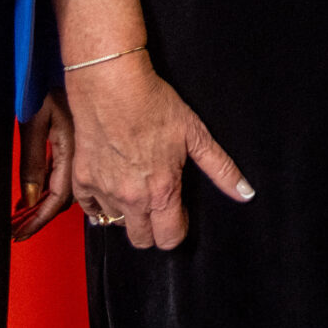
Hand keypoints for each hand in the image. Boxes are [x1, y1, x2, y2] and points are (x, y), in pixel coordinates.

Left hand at [12, 91, 75, 240]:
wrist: (84, 63)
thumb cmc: (54, 84)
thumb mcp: (36, 123)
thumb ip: (32, 162)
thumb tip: (29, 197)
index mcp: (73, 151)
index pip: (55, 198)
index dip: (38, 218)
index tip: (22, 233)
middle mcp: (85, 155)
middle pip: (66, 197)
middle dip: (42, 214)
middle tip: (21, 228)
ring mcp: (90, 149)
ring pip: (74, 187)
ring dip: (50, 201)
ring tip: (30, 212)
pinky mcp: (89, 143)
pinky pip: (76, 173)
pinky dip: (58, 185)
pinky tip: (45, 188)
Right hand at [66, 53, 252, 249]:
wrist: (111, 87)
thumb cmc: (153, 106)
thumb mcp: (196, 135)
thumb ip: (221, 169)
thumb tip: (245, 193)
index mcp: (161, 191)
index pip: (170, 238)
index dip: (179, 229)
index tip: (180, 213)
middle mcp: (131, 198)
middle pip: (141, 240)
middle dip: (153, 229)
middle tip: (158, 204)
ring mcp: (103, 192)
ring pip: (116, 223)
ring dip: (128, 213)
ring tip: (137, 185)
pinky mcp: (82, 182)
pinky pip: (90, 208)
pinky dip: (100, 202)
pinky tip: (113, 182)